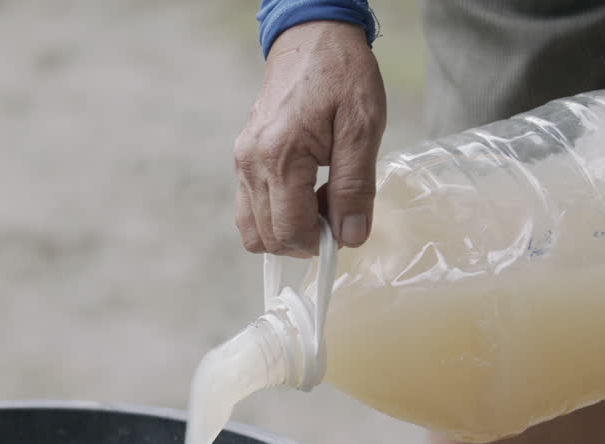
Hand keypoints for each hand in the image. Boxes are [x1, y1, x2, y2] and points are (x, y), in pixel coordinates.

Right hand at [234, 21, 386, 256]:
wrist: (312, 38)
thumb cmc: (341, 75)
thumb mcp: (362, 127)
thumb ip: (355, 187)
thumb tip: (351, 237)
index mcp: (280, 156)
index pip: (290, 230)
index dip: (320, 244)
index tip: (346, 231)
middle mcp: (251, 162)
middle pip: (268, 237)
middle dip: (304, 240)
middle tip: (336, 215)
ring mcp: (242, 161)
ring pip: (253, 229)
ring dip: (287, 231)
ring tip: (319, 205)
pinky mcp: (242, 159)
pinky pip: (249, 209)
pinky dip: (275, 215)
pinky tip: (304, 194)